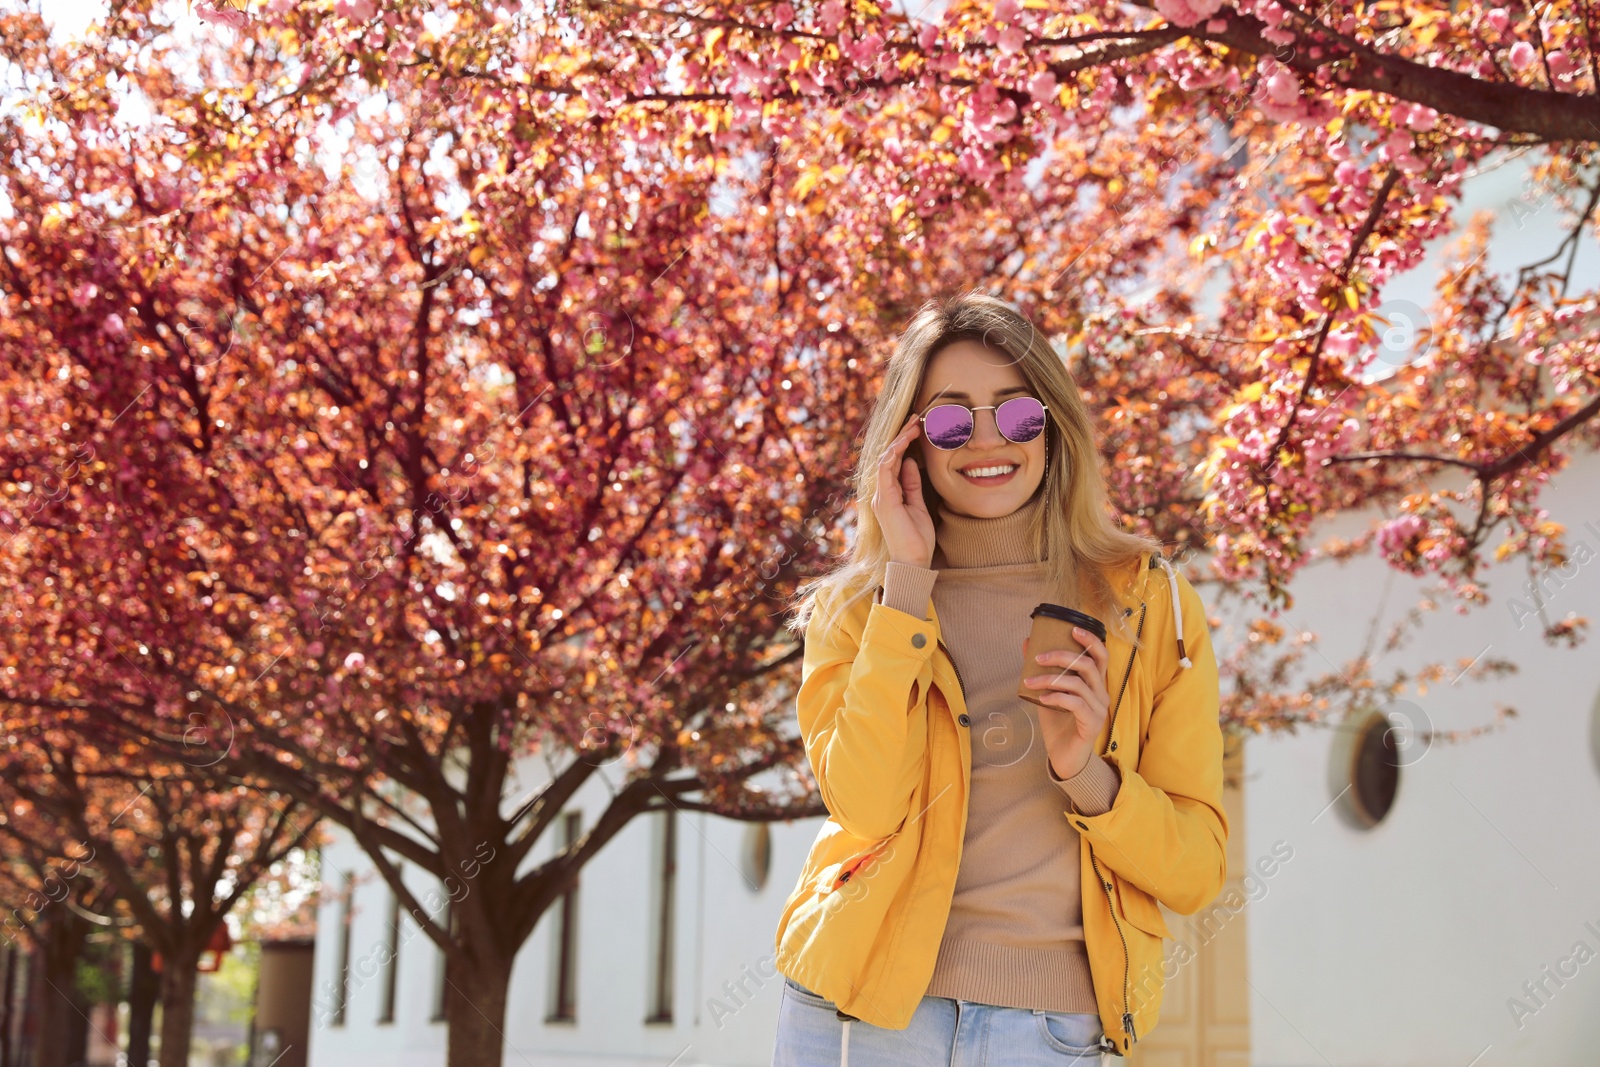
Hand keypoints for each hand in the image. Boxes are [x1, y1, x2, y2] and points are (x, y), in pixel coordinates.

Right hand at [873, 414, 935, 567]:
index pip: (894, 460)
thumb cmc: (917, 537)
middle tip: (916, 418)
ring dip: (899, 440)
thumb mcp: (917, 504)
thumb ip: (912, 483)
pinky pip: (884, 471)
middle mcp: (881, 492)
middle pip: (888, 456)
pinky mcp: (884, 500)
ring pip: (885, 459)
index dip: (904, 442)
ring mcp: (881, 495)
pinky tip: (903, 443)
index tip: (918, 427)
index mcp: (889, 493)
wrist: (913, 560)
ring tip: (913, 425)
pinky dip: (892, 455)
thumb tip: (909, 462)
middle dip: (902, 435)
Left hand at [1021, 630, 1110, 778]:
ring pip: (1078, 684)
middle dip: (1062, 656)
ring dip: (1050, 679)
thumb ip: (1041, 670)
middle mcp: (1101, 694)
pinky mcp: (1092, 724)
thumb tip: (1027, 643)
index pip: (1101, 656)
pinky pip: (1075, 703)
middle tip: (1038, 658)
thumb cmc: (1058, 723)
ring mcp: (1098, 709)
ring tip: (1029, 682)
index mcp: (1095, 684)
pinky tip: (1041, 698)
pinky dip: (1056, 697)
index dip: (1090, 640)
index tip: (1072, 628)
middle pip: (1089, 665)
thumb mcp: (1047, 692)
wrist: (1063, 757)